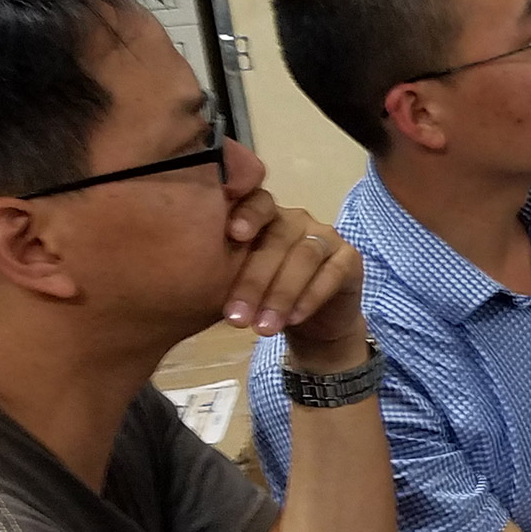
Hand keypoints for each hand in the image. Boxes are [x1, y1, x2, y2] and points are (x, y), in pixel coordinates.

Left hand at [222, 191, 366, 371]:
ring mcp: (325, 236)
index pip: (257, 203)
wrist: (310, 324)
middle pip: (277, 239)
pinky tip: (293, 319)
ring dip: (281, 294)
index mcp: (264, 218)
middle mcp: (295, 220)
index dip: (247, 215)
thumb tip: (181, 272)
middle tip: (236, 318)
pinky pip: (331, 273)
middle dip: (254, 281)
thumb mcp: (236, 284)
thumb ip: (220, 269)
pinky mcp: (349, 258)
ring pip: (304, 256)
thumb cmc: (264, 298)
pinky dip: (310, 297)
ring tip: (263, 329)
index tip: (233, 235)